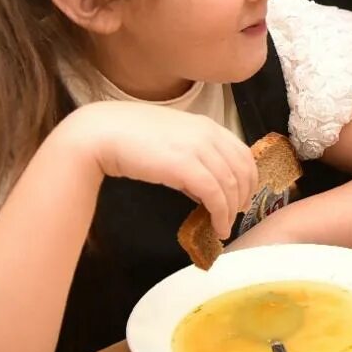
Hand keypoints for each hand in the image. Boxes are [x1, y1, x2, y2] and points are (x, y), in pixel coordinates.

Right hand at [58, 101, 257, 239]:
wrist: (102, 132)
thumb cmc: (131, 137)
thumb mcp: (171, 142)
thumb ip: (193, 158)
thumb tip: (205, 189)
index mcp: (208, 125)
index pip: (243, 153)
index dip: (248, 177)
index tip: (243, 196)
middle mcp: (209, 134)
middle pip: (243, 169)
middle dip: (244, 195)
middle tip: (237, 214)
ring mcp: (199, 148)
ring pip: (231, 184)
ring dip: (232, 210)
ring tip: (225, 226)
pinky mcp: (186, 166)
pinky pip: (215, 194)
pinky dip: (221, 213)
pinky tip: (217, 226)